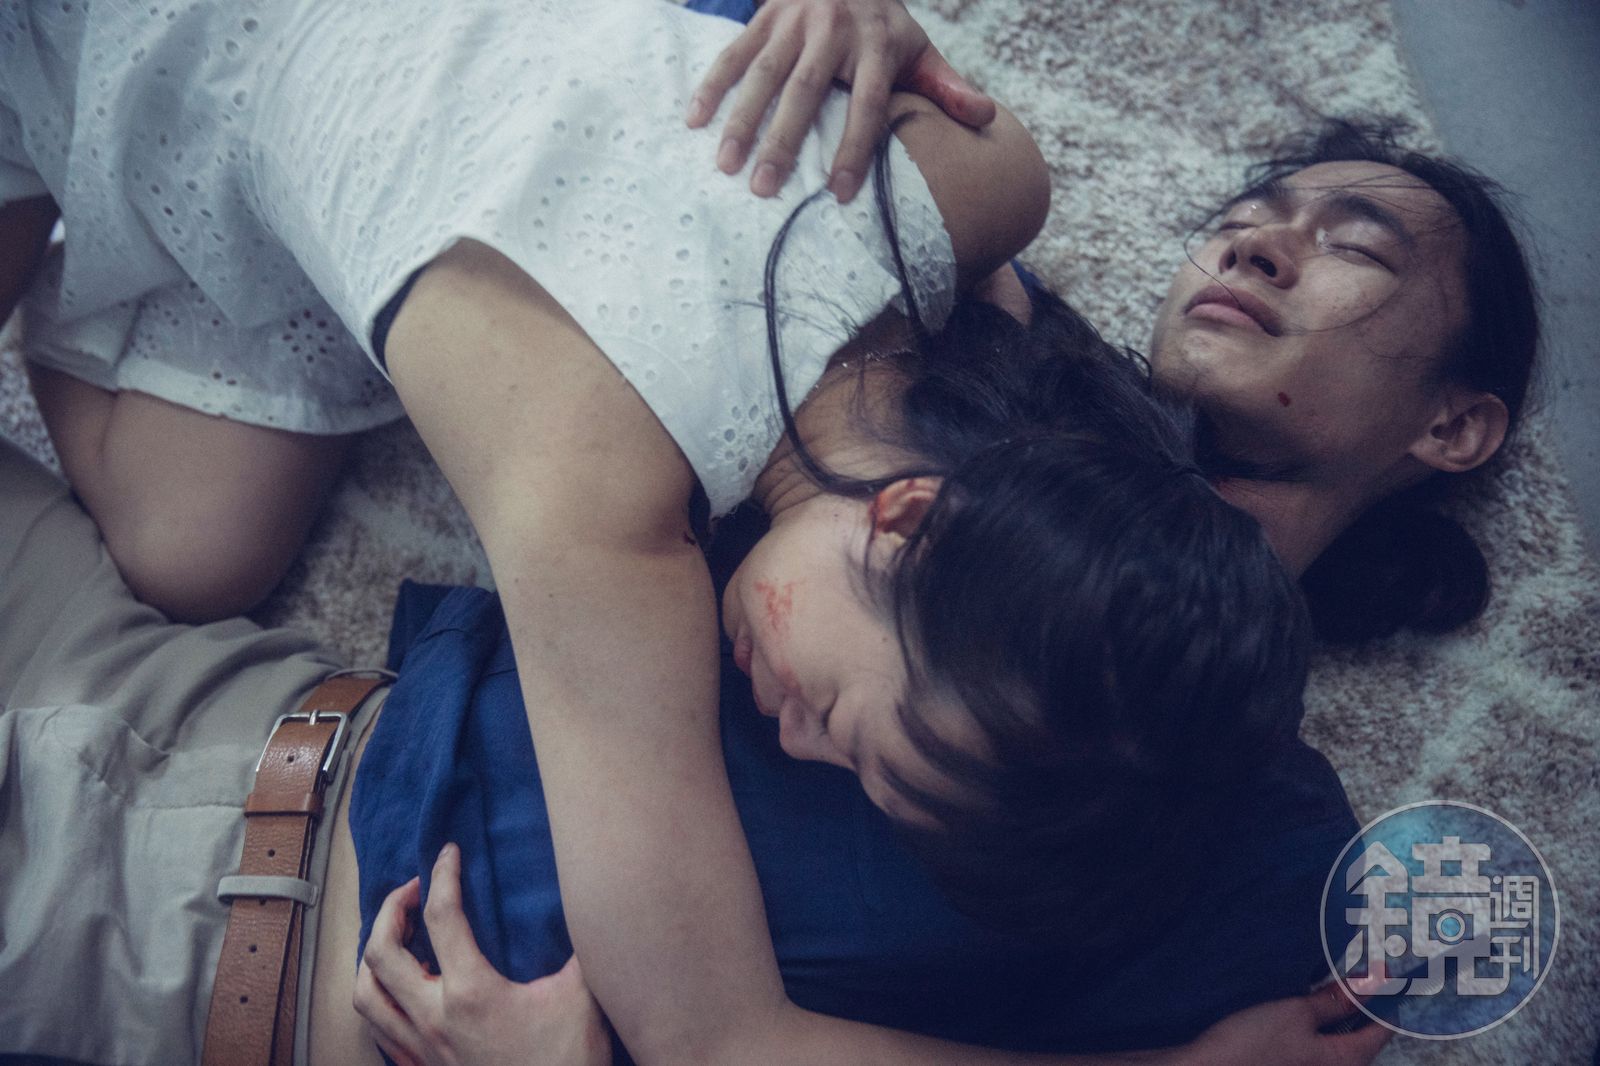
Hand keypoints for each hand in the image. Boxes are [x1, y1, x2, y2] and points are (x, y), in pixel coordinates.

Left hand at [354, 843, 612, 1065]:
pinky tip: (402, 989)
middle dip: (392, 908)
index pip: (442, 915)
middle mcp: (434, 1019)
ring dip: (373, 956)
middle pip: (382, 950)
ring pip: (366, 994)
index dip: (444, 873)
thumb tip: (588, 903)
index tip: (450, 853)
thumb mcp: (584, 996)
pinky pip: (379, 1030)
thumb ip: (581, 946)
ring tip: (398, 935)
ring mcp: (422, 1050)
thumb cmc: (569, 1062)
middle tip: (416, 889)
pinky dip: (379, 998)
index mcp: (471, 993)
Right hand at [687, 0, 995, 201]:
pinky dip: (712, 85)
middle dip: (784, 140)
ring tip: (726, 165)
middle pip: (808, 91)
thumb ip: (948, 85)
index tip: (841, 192)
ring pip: (765, 74)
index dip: (855, 147)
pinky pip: (735, 52)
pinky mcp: (766, 16)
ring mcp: (795, 21)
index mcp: (877, 45)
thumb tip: (987, 118)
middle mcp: (834, 31)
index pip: (868, 103)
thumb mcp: (919, 47)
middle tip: (764, 189)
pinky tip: (695, 120)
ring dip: (743, 119)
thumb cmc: (883, 23)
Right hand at [1176, 978, 1391, 1065]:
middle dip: (1362, 1002)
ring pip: (1335, 1036)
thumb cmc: (1252, 1046)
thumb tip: (1371, 984)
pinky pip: (1314, 1039)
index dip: (1388, 999)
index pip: (1381, 1029)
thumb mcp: (1296, 1013)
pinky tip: (1302, 1000)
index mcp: (1345, 1061)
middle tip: (1363, 969)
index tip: (1391, 974)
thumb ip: (1334, 1001)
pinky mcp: (1289, 1062)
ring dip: (1336, 1010)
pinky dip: (1316, 1019)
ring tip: (1332, 979)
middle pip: (1359, 1034)